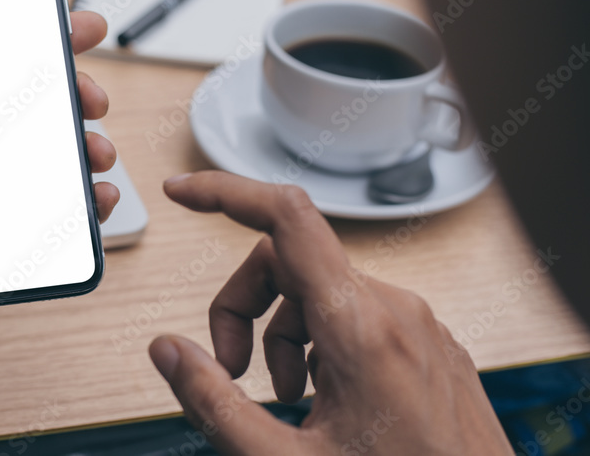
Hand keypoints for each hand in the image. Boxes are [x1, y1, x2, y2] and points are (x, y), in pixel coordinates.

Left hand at [0, 0, 119, 367]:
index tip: (68, 24)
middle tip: (91, 93)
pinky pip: (53, 205)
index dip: (31, 35)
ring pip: (50, 150)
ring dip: (85, 141)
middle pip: (29, 100)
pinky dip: (85, 197)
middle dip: (72, 88)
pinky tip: (96, 194)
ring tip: (96, 149)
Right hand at [148, 171, 510, 454]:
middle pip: (288, 261)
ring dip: (281, 334)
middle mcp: (395, 309)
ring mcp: (418, 324)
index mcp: (361, 327)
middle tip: (231, 371)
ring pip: (321, 291)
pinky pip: (357, 314)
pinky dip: (318, 343)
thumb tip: (167, 349)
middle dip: (243, 308)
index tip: (182, 192)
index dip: (224, 192)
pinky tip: (325, 402)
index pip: (285, 217)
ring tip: (285, 400)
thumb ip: (216, 405)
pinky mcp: (429, 343)